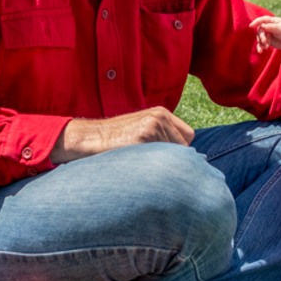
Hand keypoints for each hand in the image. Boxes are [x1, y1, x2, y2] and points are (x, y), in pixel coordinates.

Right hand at [50, 107, 194, 163]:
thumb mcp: (142, 128)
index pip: (189, 136)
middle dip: (175, 158)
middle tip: (156, 165)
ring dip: (163, 164)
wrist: (91, 137)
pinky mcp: (144, 137)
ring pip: (174, 155)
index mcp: (161, 113)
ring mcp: (152, 126)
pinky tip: (140, 166)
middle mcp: (160, 117)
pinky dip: (154, 167)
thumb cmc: (117, 139)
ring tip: (144, 165)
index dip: (180, 150)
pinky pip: (161, 159)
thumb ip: (162, 135)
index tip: (168, 158)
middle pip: (185, 146)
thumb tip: (185, 159)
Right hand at [249, 16, 280, 52]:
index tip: (251, 26)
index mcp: (270, 21)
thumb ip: (271, 27)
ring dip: (260, 43)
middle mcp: (267, 27)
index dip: (255, 22)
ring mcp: (267, 34)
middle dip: (261, 36)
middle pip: (260, 31)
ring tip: (265, 48)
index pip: (261, 20)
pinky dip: (260, 47)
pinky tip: (260, 51)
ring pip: (259, 38)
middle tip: (265, 41)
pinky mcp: (267, 41)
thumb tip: (262, 26)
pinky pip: (261, 44)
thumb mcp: (280, 28)